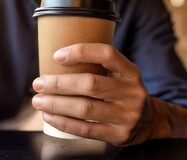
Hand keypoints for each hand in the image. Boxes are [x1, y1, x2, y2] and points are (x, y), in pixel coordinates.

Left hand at [31, 43, 173, 145]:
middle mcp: (131, 92)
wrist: (148, 122)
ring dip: (56, 104)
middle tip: (38, 83)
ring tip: (38, 101)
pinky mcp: (118, 135)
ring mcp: (127, 116)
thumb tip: (54, 59)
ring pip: (85, 109)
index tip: (56, 56)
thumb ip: (97, 66)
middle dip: (59, 84)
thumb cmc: (121, 92)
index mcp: (130, 72)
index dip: (81, 52)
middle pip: (90, 84)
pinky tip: (49, 116)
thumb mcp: (119, 75)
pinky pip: (86, 129)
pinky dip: (63, 122)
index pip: (107, 54)